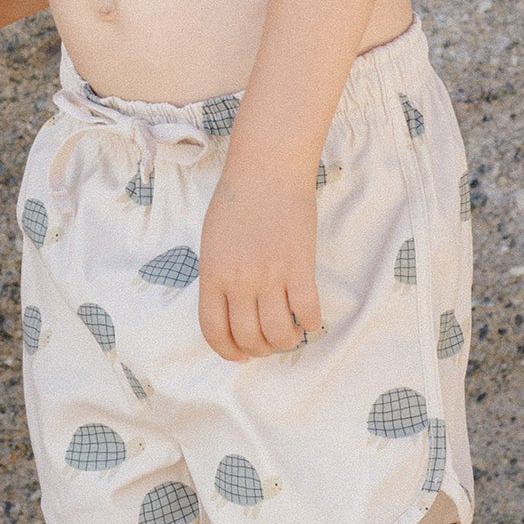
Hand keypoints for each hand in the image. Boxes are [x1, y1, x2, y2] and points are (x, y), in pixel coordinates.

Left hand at [199, 164, 322, 362]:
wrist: (267, 169)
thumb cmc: (238, 200)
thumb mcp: (213, 242)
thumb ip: (218, 276)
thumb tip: (230, 309)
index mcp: (213, 275)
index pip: (214, 331)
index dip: (228, 351)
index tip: (241, 354)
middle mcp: (239, 281)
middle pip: (249, 338)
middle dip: (260, 350)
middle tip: (270, 342)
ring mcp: (270, 275)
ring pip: (278, 333)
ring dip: (286, 342)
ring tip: (290, 333)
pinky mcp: (299, 266)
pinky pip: (307, 312)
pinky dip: (310, 323)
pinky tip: (309, 317)